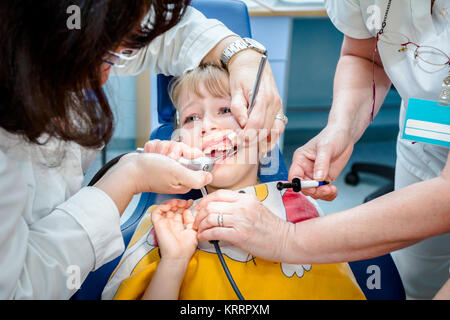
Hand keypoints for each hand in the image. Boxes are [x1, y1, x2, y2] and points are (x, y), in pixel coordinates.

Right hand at [94, 141, 211, 214]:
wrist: (126, 171)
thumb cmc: (150, 173)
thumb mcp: (178, 175)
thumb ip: (196, 177)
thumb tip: (209, 177)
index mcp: (186, 179)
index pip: (196, 157)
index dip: (188, 153)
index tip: (179, 157)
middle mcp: (177, 172)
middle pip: (183, 148)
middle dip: (172, 149)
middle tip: (166, 158)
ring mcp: (167, 165)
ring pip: (171, 145)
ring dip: (162, 148)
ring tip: (156, 157)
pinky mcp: (157, 158)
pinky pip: (160, 144)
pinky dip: (154, 148)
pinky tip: (150, 156)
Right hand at [152, 199, 197, 260]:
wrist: (179, 256)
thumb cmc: (186, 248)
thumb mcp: (193, 230)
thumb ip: (190, 220)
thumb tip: (188, 210)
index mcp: (178, 226)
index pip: (179, 211)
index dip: (184, 205)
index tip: (190, 202)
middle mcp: (170, 224)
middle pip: (172, 208)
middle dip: (179, 202)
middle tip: (185, 202)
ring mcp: (164, 223)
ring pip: (164, 208)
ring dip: (171, 203)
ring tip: (178, 203)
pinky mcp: (157, 224)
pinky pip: (156, 212)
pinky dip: (162, 206)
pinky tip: (170, 206)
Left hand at [193, 189, 291, 261]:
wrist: (286, 240)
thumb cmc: (272, 227)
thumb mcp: (257, 208)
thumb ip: (241, 205)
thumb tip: (223, 209)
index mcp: (246, 198)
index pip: (219, 194)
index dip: (205, 200)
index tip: (200, 208)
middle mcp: (242, 206)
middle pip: (211, 205)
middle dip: (199, 214)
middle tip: (196, 222)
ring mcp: (240, 220)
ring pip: (210, 218)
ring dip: (200, 225)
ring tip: (199, 231)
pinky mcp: (239, 235)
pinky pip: (215, 232)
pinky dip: (205, 235)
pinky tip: (203, 238)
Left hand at [227, 49, 284, 149]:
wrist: (252, 62)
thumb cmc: (241, 75)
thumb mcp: (235, 90)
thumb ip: (238, 108)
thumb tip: (243, 124)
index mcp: (263, 97)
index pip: (257, 123)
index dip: (248, 135)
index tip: (239, 141)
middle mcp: (274, 102)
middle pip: (266, 129)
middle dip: (254, 140)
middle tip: (243, 147)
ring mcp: (278, 105)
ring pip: (274, 130)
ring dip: (264, 141)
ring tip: (253, 148)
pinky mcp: (279, 108)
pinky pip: (279, 126)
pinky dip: (272, 136)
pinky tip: (263, 143)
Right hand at [288, 124, 353, 200]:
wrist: (345, 135)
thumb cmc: (332, 135)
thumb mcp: (326, 147)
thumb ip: (321, 163)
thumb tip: (318, 178)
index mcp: (300, 159)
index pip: (294, 176)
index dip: (300, 184)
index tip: (312, 186)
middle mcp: (305, 168)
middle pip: (303, 187)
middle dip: (314, 190)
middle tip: (325, 189)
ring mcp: (315, 175)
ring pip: (313, 191)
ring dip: (322, 194)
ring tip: (331, 189)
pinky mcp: (325, 178)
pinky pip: (323, 191)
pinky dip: (328, 194)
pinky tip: (333, 190)